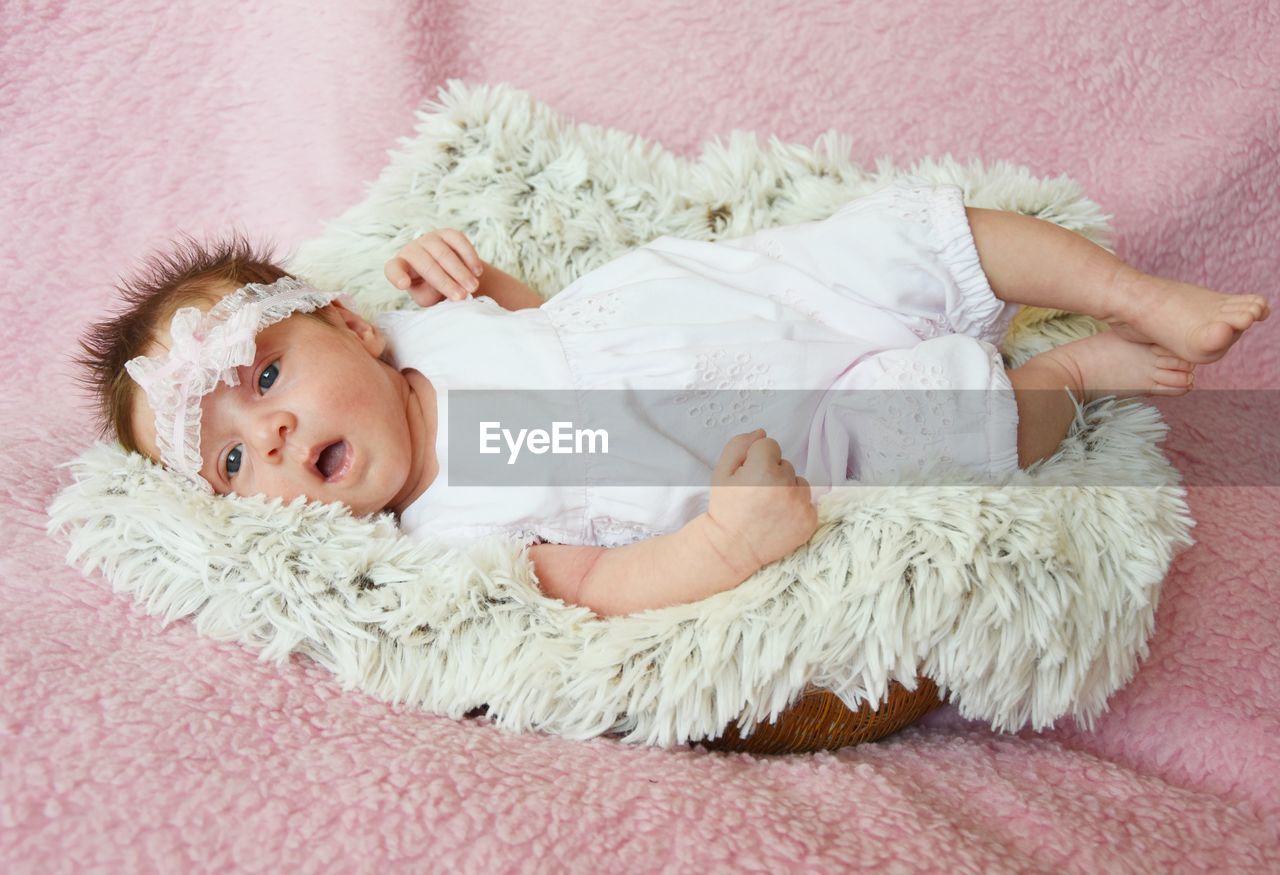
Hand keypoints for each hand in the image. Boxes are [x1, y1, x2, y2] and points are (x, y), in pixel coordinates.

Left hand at [385, 229, 484, 307]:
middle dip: (446, 281)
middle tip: (462, 296)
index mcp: (401, 266)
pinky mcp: (447, 234)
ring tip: (472, 287)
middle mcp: (412, 249)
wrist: (447, 272)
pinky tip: (477, 271)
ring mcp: (430, 239)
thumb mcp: (428, 297)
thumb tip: (449, 290)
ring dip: (460, 271)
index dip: (397, 276)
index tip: (404, 284)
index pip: (393, 269)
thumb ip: (432, 294)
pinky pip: (459, 241)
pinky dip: (469, 257)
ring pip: (444, 253)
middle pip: (426, 264)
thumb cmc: (432, 288)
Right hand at [703, 428, 817, 576]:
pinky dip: (796, 507)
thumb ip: (739, 445)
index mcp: (764, 470)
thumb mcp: (721, 472)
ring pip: (798, 482)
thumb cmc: (726, 509)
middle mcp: (787, 487)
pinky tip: (779, 517)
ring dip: (787, 489)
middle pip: (785, 464)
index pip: (770, 444)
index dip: (756, 458)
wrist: (733, 548)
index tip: (748, 477)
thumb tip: (762, 432)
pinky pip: (808, 502)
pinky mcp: (810, 521)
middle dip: (772, 473)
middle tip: (756, 494)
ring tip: (768, 506)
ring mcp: (801, 506)